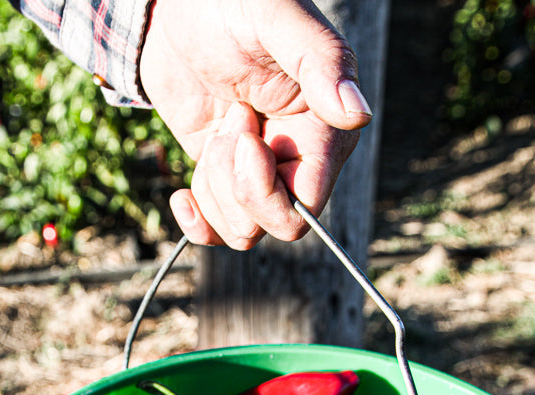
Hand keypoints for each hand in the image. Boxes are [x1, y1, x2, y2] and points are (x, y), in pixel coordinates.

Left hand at [139, 0, 371, 249]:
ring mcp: (257, 172)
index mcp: (324, 132)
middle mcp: (297, 159)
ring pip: (241, 231)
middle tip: (230, 122)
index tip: (240, 135)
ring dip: (213, 187)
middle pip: (273, 225)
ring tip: (218, 125)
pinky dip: (197, 223)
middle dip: (236, 186)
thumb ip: (321, 61)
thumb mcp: (278, 18)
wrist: (177, 4)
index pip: (305, 206)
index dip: (264, 188)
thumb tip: (358, 115)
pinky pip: (216, 230)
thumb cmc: (235, 0)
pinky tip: (182, 196)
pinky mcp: (222, 177)